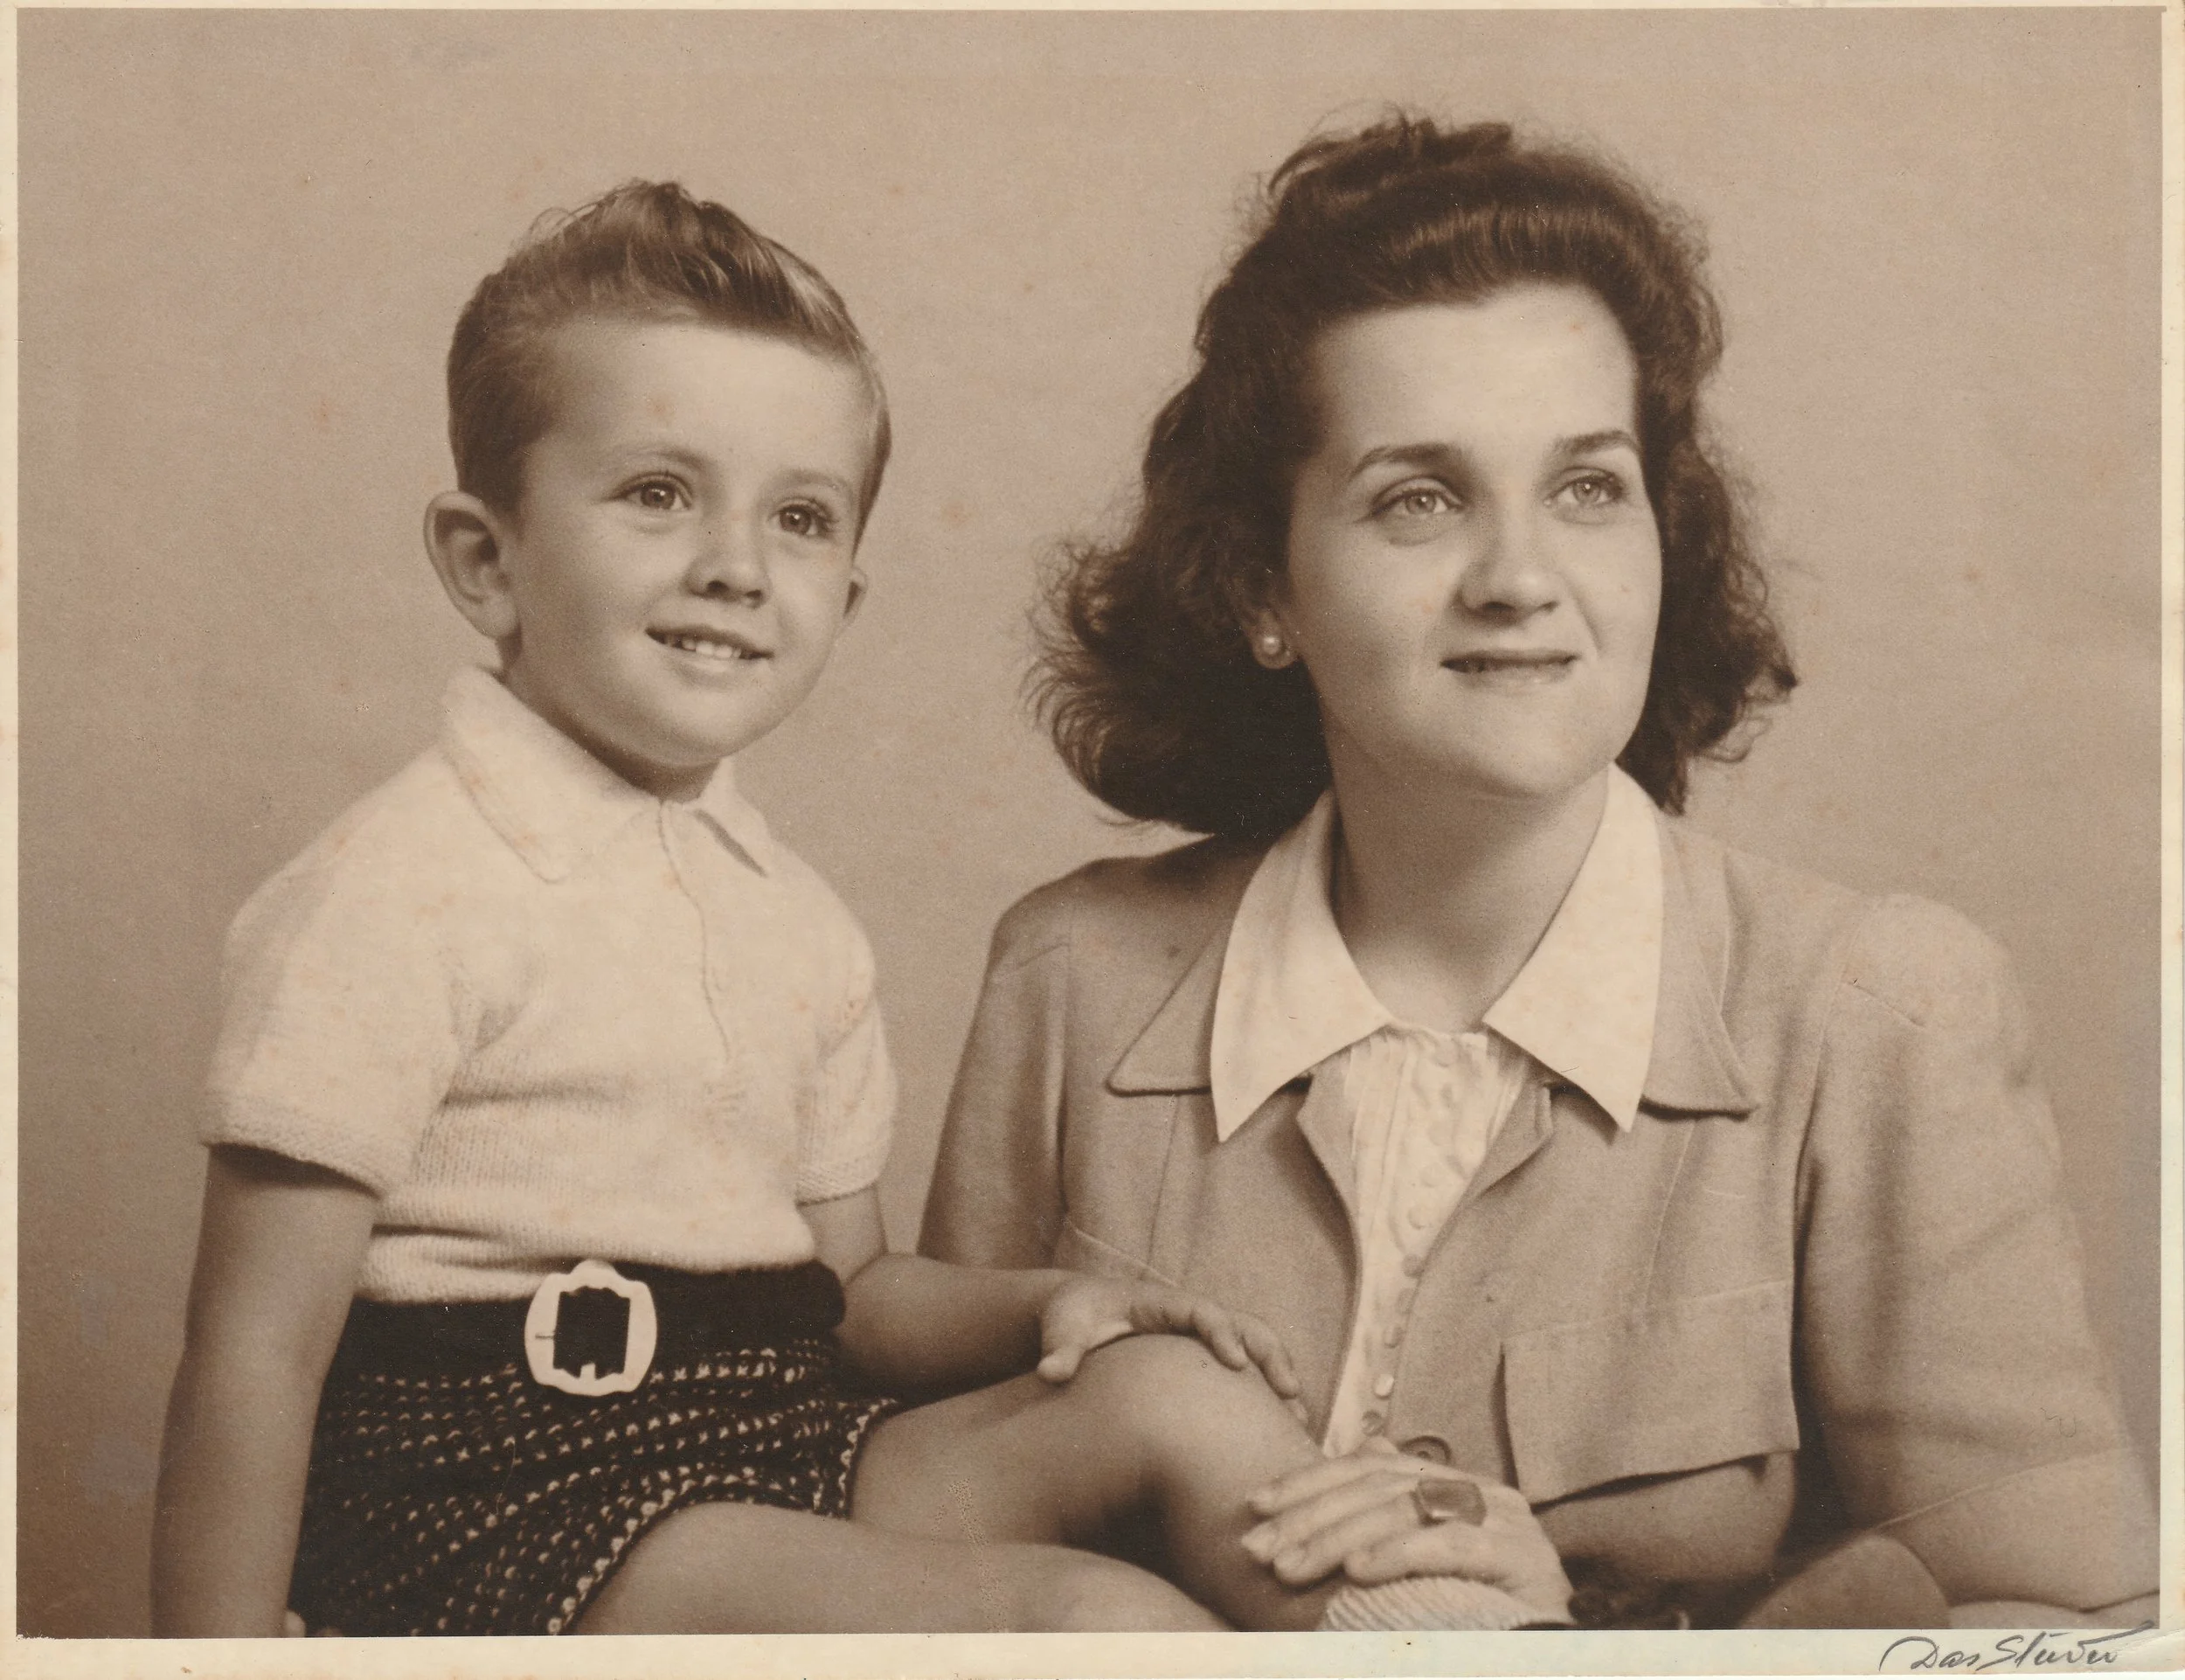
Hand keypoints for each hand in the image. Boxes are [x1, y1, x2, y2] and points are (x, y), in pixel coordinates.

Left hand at [1035, 1274, 1301, 1406]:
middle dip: (1271, 1357)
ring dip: (1281, 1378)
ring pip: (1258, 1350)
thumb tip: (1051, 1373)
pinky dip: (1269, 1396)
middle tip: (1291, 1395)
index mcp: (1165, 1304)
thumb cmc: (1073, 1318)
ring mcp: (1205, 1337)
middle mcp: (1194, 1317)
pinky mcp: (1207, 1359)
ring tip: (1301, 1422)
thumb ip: (1061, 1349)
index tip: (1235, 1363)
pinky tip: (1282, 1432)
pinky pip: (1249, 1372)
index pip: (1203, 1312)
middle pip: (1247, 1327)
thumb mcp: (1063, 1329)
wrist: (1080, 1313)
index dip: (1221, 1334)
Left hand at [1241, 1437, 1572, 1622]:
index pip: (1369, 1468)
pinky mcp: (1518, 1557)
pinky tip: (1355, 1572)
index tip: (1255, 1505)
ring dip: (1335, 1539)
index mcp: (1457, 1486)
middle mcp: (1482, 1491)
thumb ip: (1397, 1508)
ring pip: (1403, 1511)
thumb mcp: (1428, 1559)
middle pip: (1379, 1487)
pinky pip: (1448, 1545)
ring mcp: (1505, 1520)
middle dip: (1308, 1515)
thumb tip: (1365, 1446)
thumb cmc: (1477, 1616)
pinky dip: (1396, 1553)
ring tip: (1288, 1565)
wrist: (1545, 1658)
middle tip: (1256, 1546)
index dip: (1308, 1482)